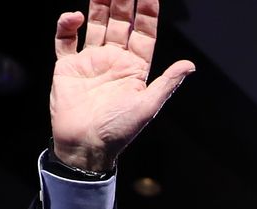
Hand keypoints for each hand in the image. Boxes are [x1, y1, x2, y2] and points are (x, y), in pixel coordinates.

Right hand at [49, 3, 194, 172]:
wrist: (84, 146)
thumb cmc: (118, 131)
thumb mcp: (147, 106)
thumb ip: (167, 83)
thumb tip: (190, 66)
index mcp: (134, 68)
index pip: (143, 32)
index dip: (146, 12)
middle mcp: (113, 61)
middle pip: (120, 23)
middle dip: (122, 2)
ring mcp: (90, 62)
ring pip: (95, 25)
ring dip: (97, 6)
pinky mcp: (68, 67)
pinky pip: (65, 40)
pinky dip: (67, 25)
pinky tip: (73, 15)